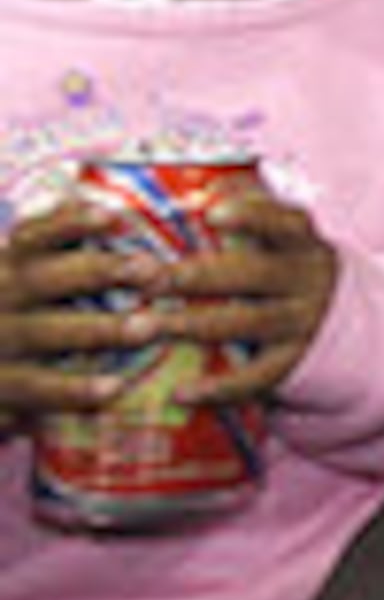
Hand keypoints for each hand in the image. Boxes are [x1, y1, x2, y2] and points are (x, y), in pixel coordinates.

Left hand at [0, 190, 336, 412]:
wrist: (347, 323)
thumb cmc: (287, 269)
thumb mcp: (283, 239)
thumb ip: (246, 210)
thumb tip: (184, 179)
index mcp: (301, 243)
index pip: (285, 222)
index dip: (252, 215)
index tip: (211, 210)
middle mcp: (305, 280)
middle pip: (252, 275)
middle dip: (195, 276)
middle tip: (143, 276)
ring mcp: (301, 322)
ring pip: (246, 323)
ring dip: (193, 325)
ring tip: (144, 327)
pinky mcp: (292, 363)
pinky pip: (255, 378)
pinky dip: (218, 388)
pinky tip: (180, 393)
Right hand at [0, 201, 159, 416]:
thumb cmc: (23, 312)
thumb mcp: (32, 275)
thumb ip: (64, 242)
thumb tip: (115, 210)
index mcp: (11, 266)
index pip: (36, 236)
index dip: (70, 224)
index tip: (115, 217)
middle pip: (44, 279)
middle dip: (99, 272)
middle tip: (154, 271)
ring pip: (43, 333)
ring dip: (98, 330)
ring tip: (150, 327)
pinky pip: (35, 389)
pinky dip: (73, 390)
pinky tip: (115, 388)